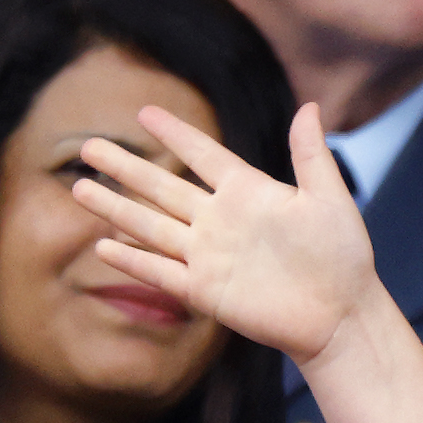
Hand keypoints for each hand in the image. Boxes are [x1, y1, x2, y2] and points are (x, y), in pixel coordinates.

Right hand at [75, 103, 377, 369]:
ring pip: (151, 226)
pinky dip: (133, 260)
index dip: (176, 134)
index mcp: (249, 194)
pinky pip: (161, 272)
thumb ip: (312, 156)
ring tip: (78, 188)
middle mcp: (221, 221)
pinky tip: (103, 246)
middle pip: (163, 187)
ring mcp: (209, 256)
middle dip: (126, 167)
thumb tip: (308, 106)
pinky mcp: (206, 290)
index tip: (144, 111)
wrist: (343, 316)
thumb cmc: (343, 258)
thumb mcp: (330, 201)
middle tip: (88, 146)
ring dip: (116, 208)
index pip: (204, 156)